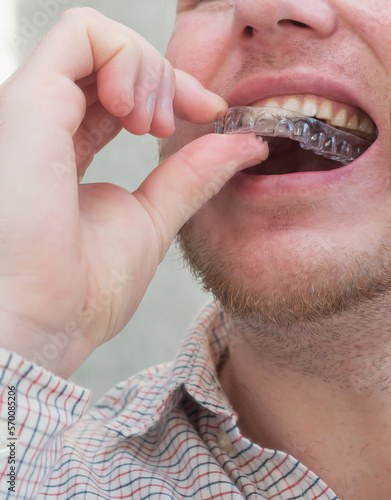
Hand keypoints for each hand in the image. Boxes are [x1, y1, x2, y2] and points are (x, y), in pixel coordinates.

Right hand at [0, 8, 267, 377]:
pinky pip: (82, 35)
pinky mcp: (31, 103)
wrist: (51, 320)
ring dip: (148, 69)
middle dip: (164, 77)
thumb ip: (192, 175)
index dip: (171, 89)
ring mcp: (36, 110)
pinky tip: (138, 109)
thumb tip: (244, 144)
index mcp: (69, 148)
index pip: (121, 91)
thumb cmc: (86, 286)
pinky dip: (127, 58)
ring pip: (97, 38)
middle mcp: (48, 123)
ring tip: (155, 122)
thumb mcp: (154, 218)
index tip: (211, 110)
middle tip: (179, 122)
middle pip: (112, 60)